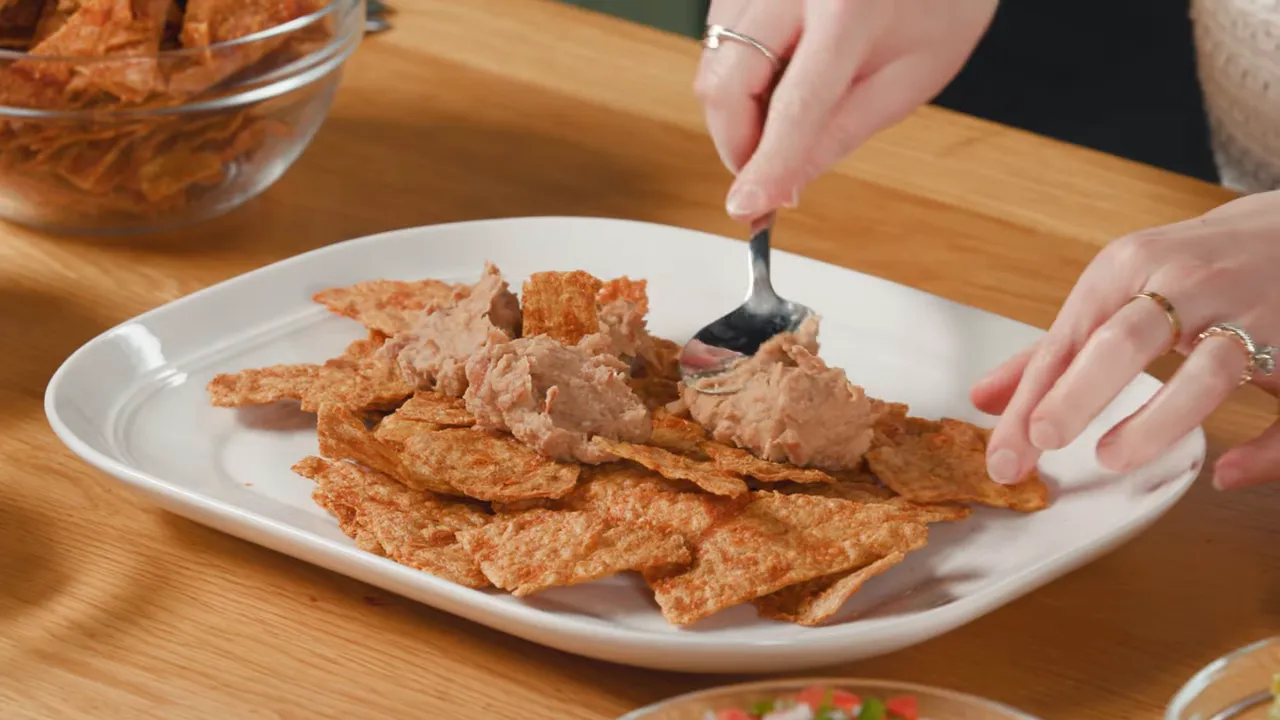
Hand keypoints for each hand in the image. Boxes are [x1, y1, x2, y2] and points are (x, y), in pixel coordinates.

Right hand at [694, 0, 998, 222]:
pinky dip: (737, 74)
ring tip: (787, 111)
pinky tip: (778, 73)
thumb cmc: (936, 5)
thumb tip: (785, 186)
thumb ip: (840, 133)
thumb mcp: (908, 79)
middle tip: (764, 172)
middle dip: (735, 143)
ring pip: (712, 64)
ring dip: (736, 109)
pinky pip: (717, 39)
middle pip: (724, 84)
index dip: (766, 165)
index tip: (747, 206)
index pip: (792, 106)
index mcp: (848, 9)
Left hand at [971, 190, 1279, 490]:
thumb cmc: (1193, 266)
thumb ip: (1055, 350)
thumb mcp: (1118, 287)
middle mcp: (1192, 284)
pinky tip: (1227, 475)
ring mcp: (1256, 313)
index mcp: (1133, 268)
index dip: (1033, 400)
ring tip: (1112, 457)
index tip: (1005, 455)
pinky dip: (1264, 449)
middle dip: (1081, 391)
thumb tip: (983, 400)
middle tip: (1045, 439)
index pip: (1070, 340)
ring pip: (1210, 371)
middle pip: (1128, 339)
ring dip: (1159, 418)